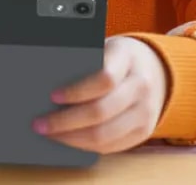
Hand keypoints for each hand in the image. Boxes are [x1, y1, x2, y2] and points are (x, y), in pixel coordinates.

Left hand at [34, 36, 168, 153]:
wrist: (155, 70)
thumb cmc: (118, 59)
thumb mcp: (106, 48)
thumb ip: (84, 62)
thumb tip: (46, 82)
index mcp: (128, 59)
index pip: (104, 79)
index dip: (77, 91)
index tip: (52, 95)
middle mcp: (141, 86)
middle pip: (101, 112)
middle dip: (65, 122)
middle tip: (40, 124)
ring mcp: (145, 112)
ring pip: (104, 135)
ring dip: (72, 139)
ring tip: (50, 135)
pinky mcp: (144, 131)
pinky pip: (111, 146)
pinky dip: (85, 146)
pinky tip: (68, 140)